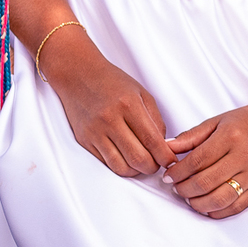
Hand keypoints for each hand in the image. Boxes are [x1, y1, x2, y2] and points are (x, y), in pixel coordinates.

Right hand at [42, 28, 175, 176]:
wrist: (78, 75)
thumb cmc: (112, 82)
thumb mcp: (142, 93)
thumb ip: (156, 120)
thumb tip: (163, 147)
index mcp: (128, 105)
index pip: (152, 141)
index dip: (165, 156)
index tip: (170, 160)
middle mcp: (110, 120)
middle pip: (138, 159)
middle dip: (153, 167)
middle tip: (157, 163)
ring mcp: (95, 132)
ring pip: (121, 167)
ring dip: (136, 171)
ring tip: (142, 163)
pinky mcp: (84, 140)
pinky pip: (106, 163)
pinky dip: (121, 166)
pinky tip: (127, 158)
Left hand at [166, 98, 247, 216]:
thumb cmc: (246, 121)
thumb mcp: (217, 121)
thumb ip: (191, 136)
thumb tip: (166, 149)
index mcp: (231, 137)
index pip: (197, 161)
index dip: (178, 172)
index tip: (168, 176)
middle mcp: (244, 157)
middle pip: (206, 182)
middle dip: (184, 189)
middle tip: (176, 188)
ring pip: (220, 199)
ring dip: (198, 203)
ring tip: (189, 198)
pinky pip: (236, 207)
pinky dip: (217, 211)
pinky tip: (206, 206)